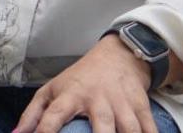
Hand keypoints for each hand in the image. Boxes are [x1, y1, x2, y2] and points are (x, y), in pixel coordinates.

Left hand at [15, 33, 159, 132]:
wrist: (117, 57)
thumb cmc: (79, 80)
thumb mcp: (51, 90)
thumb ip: (33, 114)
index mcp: (70, 95)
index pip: (54, 115)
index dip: (45, 131)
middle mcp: (97, 99)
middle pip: (102, 127)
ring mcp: (121, 103)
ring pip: (130, 130)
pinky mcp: (141, 106)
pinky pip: (149, 129)